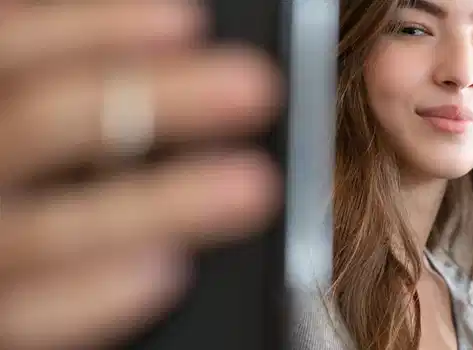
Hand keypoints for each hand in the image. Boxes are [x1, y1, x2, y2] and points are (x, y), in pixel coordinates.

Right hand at [0, 3, 281, 348]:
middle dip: (154, 100)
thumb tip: (166, 39)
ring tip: (251, 185)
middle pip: (38, 123)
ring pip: (45, 232)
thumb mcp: (10, 123)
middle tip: (256, 87)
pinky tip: (170, 269)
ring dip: (158, 204)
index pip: (6, 46)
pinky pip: (29, 321)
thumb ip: (52, 90)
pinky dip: (96, 296)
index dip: (90, 30)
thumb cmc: (9, 188)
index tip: (185, 21)